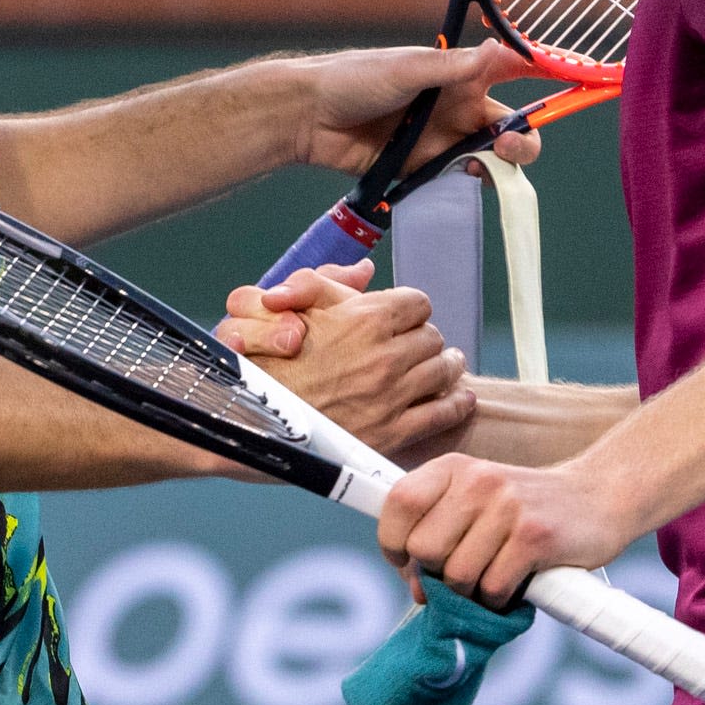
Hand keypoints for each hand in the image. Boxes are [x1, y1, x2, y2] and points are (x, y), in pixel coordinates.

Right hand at [241, 261, 473, 460]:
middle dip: (423, 337)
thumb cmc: (260, 361)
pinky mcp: (393, 433)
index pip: (417, 301)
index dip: (408, 308)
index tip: (400, 318)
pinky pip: (443, 413)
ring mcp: (392, 396)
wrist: (247, 421)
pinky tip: (457, 398)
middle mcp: (386, 356)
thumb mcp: (285, 304)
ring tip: (442, 366)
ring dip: (445, 366)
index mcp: (365, 319)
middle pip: (433, 335)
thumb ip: (328, 281)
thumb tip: (365, 271)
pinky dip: (456, 403)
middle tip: (414, 345)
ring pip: (445, 371)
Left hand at [287, 41, 542, 181]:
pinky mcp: (422, 168)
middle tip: (513, 150)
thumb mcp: (407, 68)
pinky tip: (464, 183)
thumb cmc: (353, 79)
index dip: (547, 74)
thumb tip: (500, 50)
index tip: (579, 80)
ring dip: (498, 165)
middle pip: (509, 125)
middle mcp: (456, 104)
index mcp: (457, 72)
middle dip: (523, 141)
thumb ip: (452, 68)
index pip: (513, 70)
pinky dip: (467, 184)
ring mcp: (441, 139)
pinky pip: (456, 180)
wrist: (307, 117)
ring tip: (489, 168)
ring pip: (488, 156)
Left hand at [381, 454, 636, 605]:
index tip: (406, 562)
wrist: (599, 497)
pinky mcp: (535, 536)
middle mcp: (477, 480)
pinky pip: (493, 587)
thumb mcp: (476, 498)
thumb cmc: (526, 508)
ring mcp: (507, 506)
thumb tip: (412, 582)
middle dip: (436, 576)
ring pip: (458, 575)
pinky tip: (513, 586)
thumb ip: (438, 528)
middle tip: (459, 578)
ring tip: (491, 579)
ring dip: (471, 593)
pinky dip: (498, 599)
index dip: (393, 542)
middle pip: (424, 548)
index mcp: (454, 467)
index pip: (398, 503)